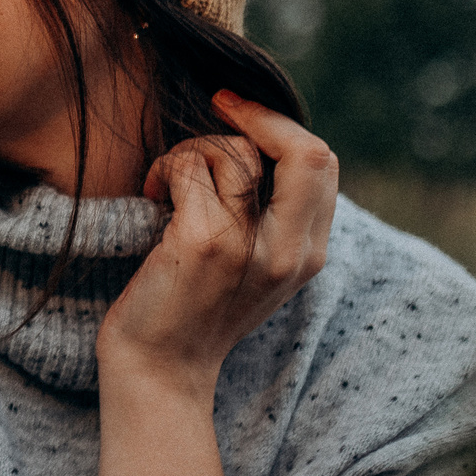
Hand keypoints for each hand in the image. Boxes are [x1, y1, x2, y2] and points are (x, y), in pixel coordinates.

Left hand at [98, 90, 337, 404]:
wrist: (158, 371)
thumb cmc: (192, 310)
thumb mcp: (251, 266)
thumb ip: (269, 217)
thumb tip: (254, 141)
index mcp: (308, 253)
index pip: (323, 163)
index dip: (282, 126)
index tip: (240, 111)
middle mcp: (288, 250)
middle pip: (304, 151)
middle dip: (255, 116)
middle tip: (216, 105)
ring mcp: (247, 246)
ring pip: (234, 151)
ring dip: (191, 149)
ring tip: (167, 181)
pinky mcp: (202, 244)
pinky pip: (190, 168)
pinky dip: (166, 167)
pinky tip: (152, 193)